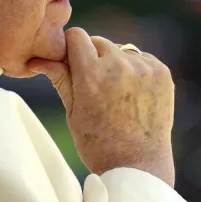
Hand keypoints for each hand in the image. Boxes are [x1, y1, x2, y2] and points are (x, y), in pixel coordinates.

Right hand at [28, 27, 175, 186]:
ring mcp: (144, 69)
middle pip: (99, 42)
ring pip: (121, 49)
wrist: (138, 166)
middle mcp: (118, 67)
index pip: (77, 36)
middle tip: (95, 85)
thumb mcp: (72, 112)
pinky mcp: (162, 73)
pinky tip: (134, 94)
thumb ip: (61, 78)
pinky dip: (136, 70)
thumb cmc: (98, 143)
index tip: (73, 63)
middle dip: (94, 57)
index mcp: (91, 76)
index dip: (72, 48)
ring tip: (117, 93)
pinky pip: (142, 59)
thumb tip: (37, 59)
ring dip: (116, 62)